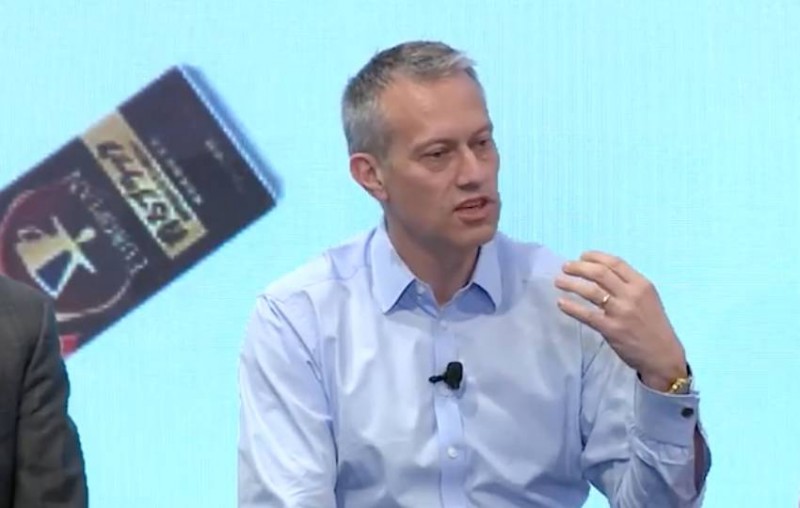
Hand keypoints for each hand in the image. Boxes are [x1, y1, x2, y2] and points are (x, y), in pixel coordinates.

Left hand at [554, 251, 686, 390]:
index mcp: (642, 285)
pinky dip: (571, 307)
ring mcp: (621, 312)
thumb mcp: (648, 299)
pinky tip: (561, 303)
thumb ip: (628, 286)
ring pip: (591, 291)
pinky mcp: (612, 329)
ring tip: (558, 281)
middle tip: (565, 267)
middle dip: (579, 267)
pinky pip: (587, 315)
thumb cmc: (653, 325)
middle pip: (600, 273)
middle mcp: (632, 295)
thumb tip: (600, 272)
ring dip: (571, 284)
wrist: (662, 355)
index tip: (581, 256)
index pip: (615, 263)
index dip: (595, 257)